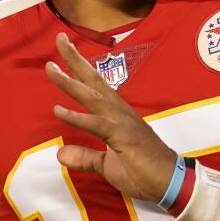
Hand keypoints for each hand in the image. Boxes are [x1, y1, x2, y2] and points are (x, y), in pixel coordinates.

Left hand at [45, 32, 178, 202]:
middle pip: (93, 81)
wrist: (169, 183)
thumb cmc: (143, 172)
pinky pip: (96, 125)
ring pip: (92, 97)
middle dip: (75, 59)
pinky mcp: (123, 137)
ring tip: (50, 67)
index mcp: (117, 115)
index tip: (65, 50)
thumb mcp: (107, 165)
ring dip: (70, 82)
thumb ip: (85, 157)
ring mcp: (121, 123)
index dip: (80, 68)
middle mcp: (119, 112)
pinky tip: (57, 110)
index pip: (96, 87)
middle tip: (60, 37)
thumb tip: (60, 154)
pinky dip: (77, 117)